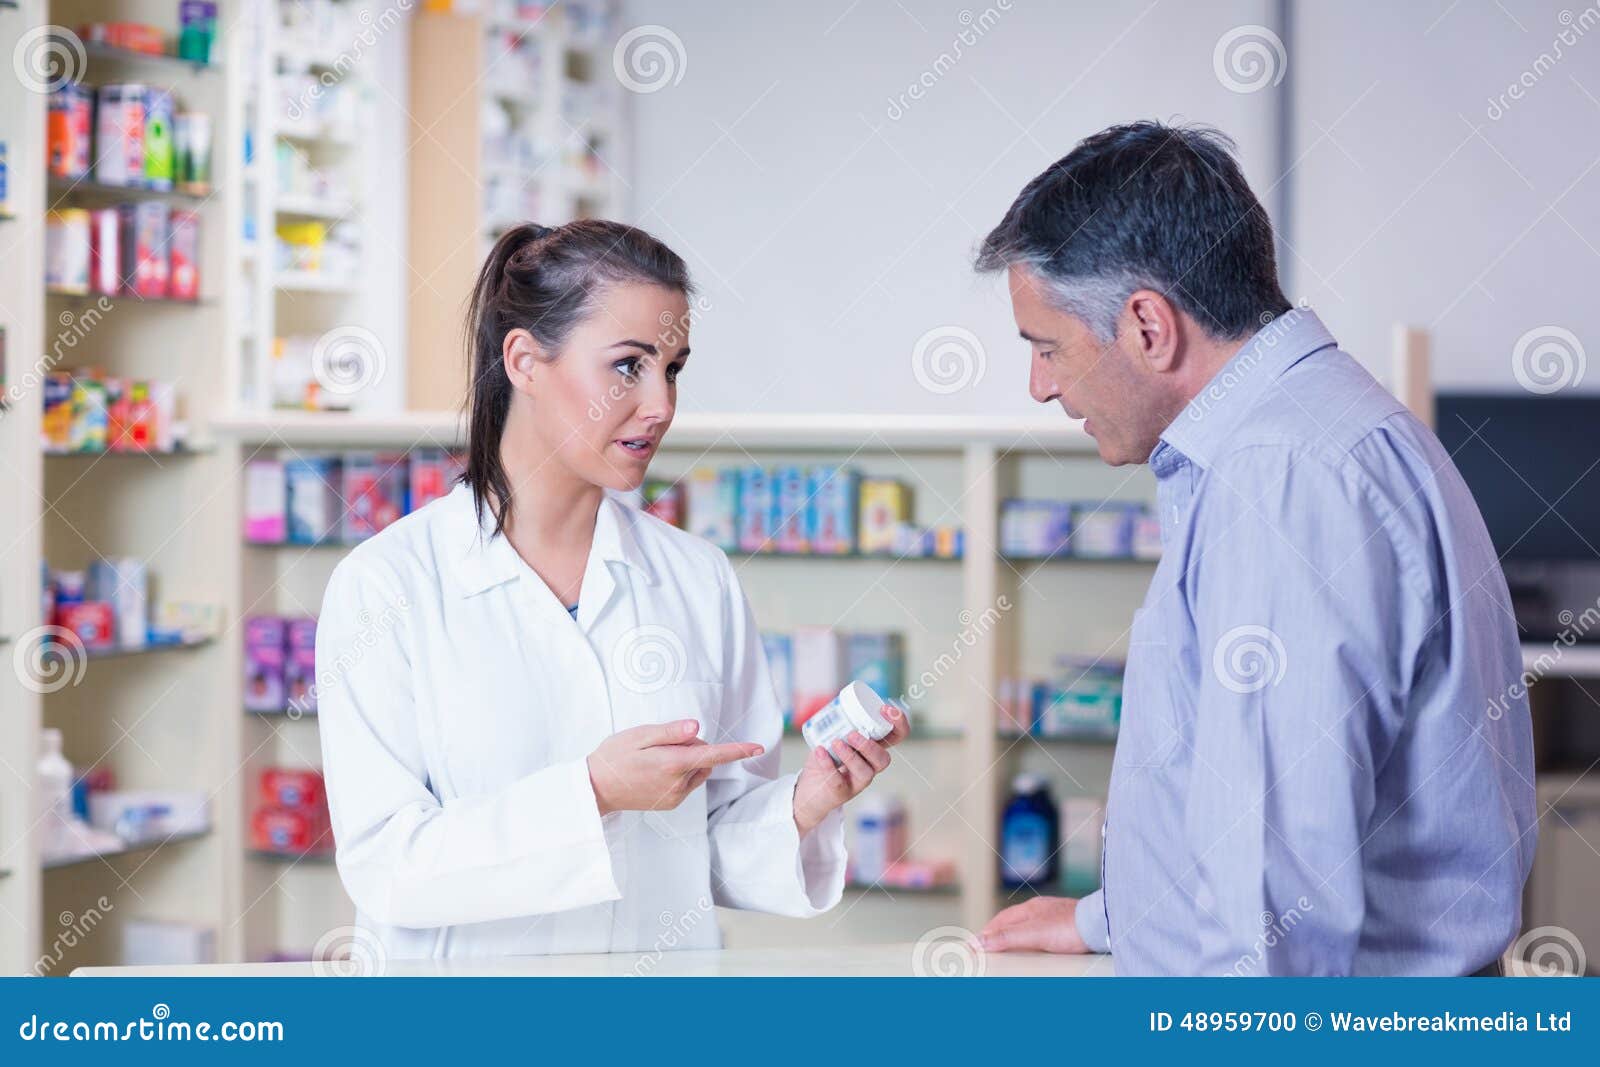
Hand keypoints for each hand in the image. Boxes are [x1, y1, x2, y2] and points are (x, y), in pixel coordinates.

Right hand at [588, 719, 762, 815]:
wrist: (596, 788)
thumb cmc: (615, 756)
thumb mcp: (639, 735)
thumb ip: (670, 732)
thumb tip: (696, 728)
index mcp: (671, 763)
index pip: (713, 754)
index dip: (737, 750)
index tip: (757, 747)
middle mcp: (677, 783)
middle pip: (703, 756)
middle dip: (691, 744)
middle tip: (660, 742)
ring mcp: (675, 796)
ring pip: (697, 770)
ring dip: (688, 759)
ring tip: (656, 757)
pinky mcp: (671, 803)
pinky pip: (688, 782)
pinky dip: (681, 771)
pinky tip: (656, 770)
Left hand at [792, 704, 910, 835]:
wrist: (807, 789)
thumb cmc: (825, 759)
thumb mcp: (833, 736)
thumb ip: (837, 721)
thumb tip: (836, 702)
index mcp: (873, 748)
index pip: (897, 736)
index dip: (899, 723)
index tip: (885, 709)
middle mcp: (870, 766)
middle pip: (884, 759)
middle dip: (869, 746)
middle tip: (852, 734)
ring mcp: (857, 782)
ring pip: (865, 772)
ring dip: (851, 756)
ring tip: (835, 742)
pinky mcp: (841, 792)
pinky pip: (838, 781)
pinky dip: (828, 764)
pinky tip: (819, 751)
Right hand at [979, 895, 1088, 953]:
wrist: (1102, 927)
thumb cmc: (1071, 926)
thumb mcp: (1033, 934)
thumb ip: (1006, 938)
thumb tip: (978, 941)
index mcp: (1030, 908)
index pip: (1001, 920)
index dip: (987, 932)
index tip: (975, 944)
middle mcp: (1042, 911)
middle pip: (1014, 923)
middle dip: (999, 934)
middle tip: (988, 948)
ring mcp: (1056, 919)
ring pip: (1029, 929)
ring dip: (1017, 938)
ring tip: (1010, 951)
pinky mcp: (1068, 929)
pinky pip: (1044, 936)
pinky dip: (1034, 942)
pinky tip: (1037, 950)